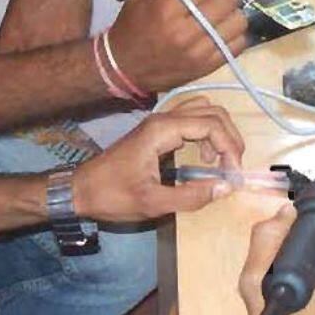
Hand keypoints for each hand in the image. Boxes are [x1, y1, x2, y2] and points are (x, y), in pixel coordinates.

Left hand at [72, 99, 245, 222]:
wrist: (81, 189)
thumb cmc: (112, 196)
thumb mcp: (153, 203)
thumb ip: (191, 196)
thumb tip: (226, 187)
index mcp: (161, 131)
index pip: (211, 124)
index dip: (230, 147)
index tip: (234, 175)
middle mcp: (162, 118)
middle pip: (212, 111)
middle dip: (230, 138)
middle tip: (233, 168)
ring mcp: (159, 121)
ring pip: (203, 111)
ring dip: (219, 133)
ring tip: (220, 163)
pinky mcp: (157, 129)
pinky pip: (191, 119)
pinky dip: (207, 133)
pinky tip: (205, 158)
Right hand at [107, 0, 249, 93]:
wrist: (123, 68)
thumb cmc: (132, 24)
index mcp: (167, 9)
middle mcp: (185, 31)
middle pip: (227, 1)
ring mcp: (199, 53)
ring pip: (237, 22)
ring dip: (233, 11)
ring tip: (223, 9)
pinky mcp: (207, 67)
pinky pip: (237, 45)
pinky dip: (236, 32)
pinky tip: (224, 27)